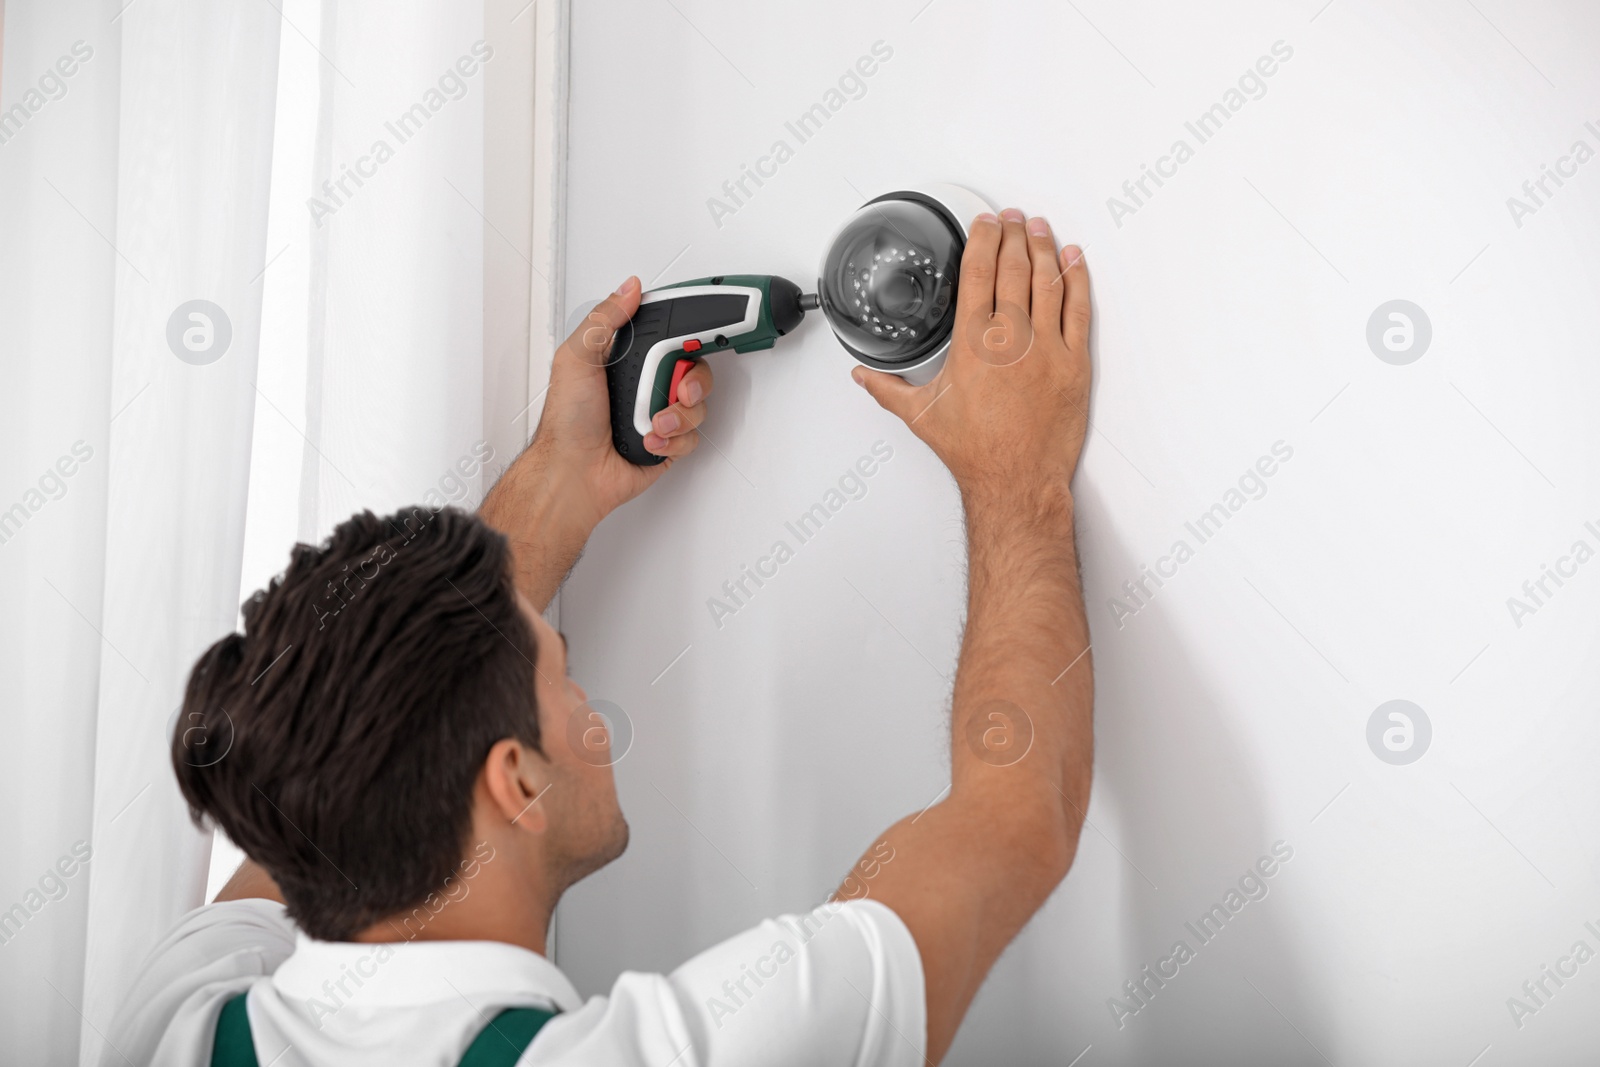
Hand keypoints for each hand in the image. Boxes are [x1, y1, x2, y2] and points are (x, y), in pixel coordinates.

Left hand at [530, 275, 713, 524]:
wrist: (573, 473)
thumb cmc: (567, 422)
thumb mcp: (576, 357)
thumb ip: (605, 319)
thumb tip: (628, 288)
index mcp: (627, 360)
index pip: (669, 338)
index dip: (686, 337)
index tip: (690, 344)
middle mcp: (645, 385)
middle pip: (694, 370)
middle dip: (691, 381)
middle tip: (677, 389)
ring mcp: (658, 415)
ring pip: (697, 406)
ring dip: (677, 416)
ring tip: (652, 424)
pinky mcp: (668, 443)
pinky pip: (692, 436)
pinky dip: (672, 441)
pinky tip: (649, 442)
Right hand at [852, 210, 1090, 500]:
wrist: (1015, 481)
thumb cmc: (974, 452)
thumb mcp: (921, 416)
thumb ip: (888, 389)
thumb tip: (863, 377)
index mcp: (972, 343)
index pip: (977, 272)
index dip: (982, 239)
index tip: (984, 222)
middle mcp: (1009, 339)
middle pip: (1013, 267)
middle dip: (1013, 234)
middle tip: (1012, 217)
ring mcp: (1046, 348)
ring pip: (1047, 281)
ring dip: (1043, 247)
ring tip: (1038, 228)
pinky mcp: (1074, 364)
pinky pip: (1079, 309)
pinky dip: (1077, 279)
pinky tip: (1074, 260)